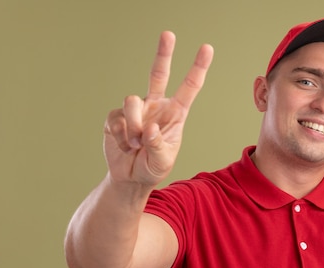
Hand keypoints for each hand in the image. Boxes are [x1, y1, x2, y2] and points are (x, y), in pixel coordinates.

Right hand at [103, 31, 213, 186]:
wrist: (130, 177)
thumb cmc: (152, 168)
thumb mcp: (162, 161)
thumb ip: (158, 145)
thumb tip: (150, 128)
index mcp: (175, 114)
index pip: (189, 88)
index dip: (197, 68)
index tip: (207, 48)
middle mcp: (156, 106)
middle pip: (158, 74)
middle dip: (163, 54)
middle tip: (169, 34)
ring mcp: (136, 110)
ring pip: (133, 101)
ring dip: (134, 126)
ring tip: (136, 145)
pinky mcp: (116, 116)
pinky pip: (117, 118)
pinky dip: (122, 135)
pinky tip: (125, 146)